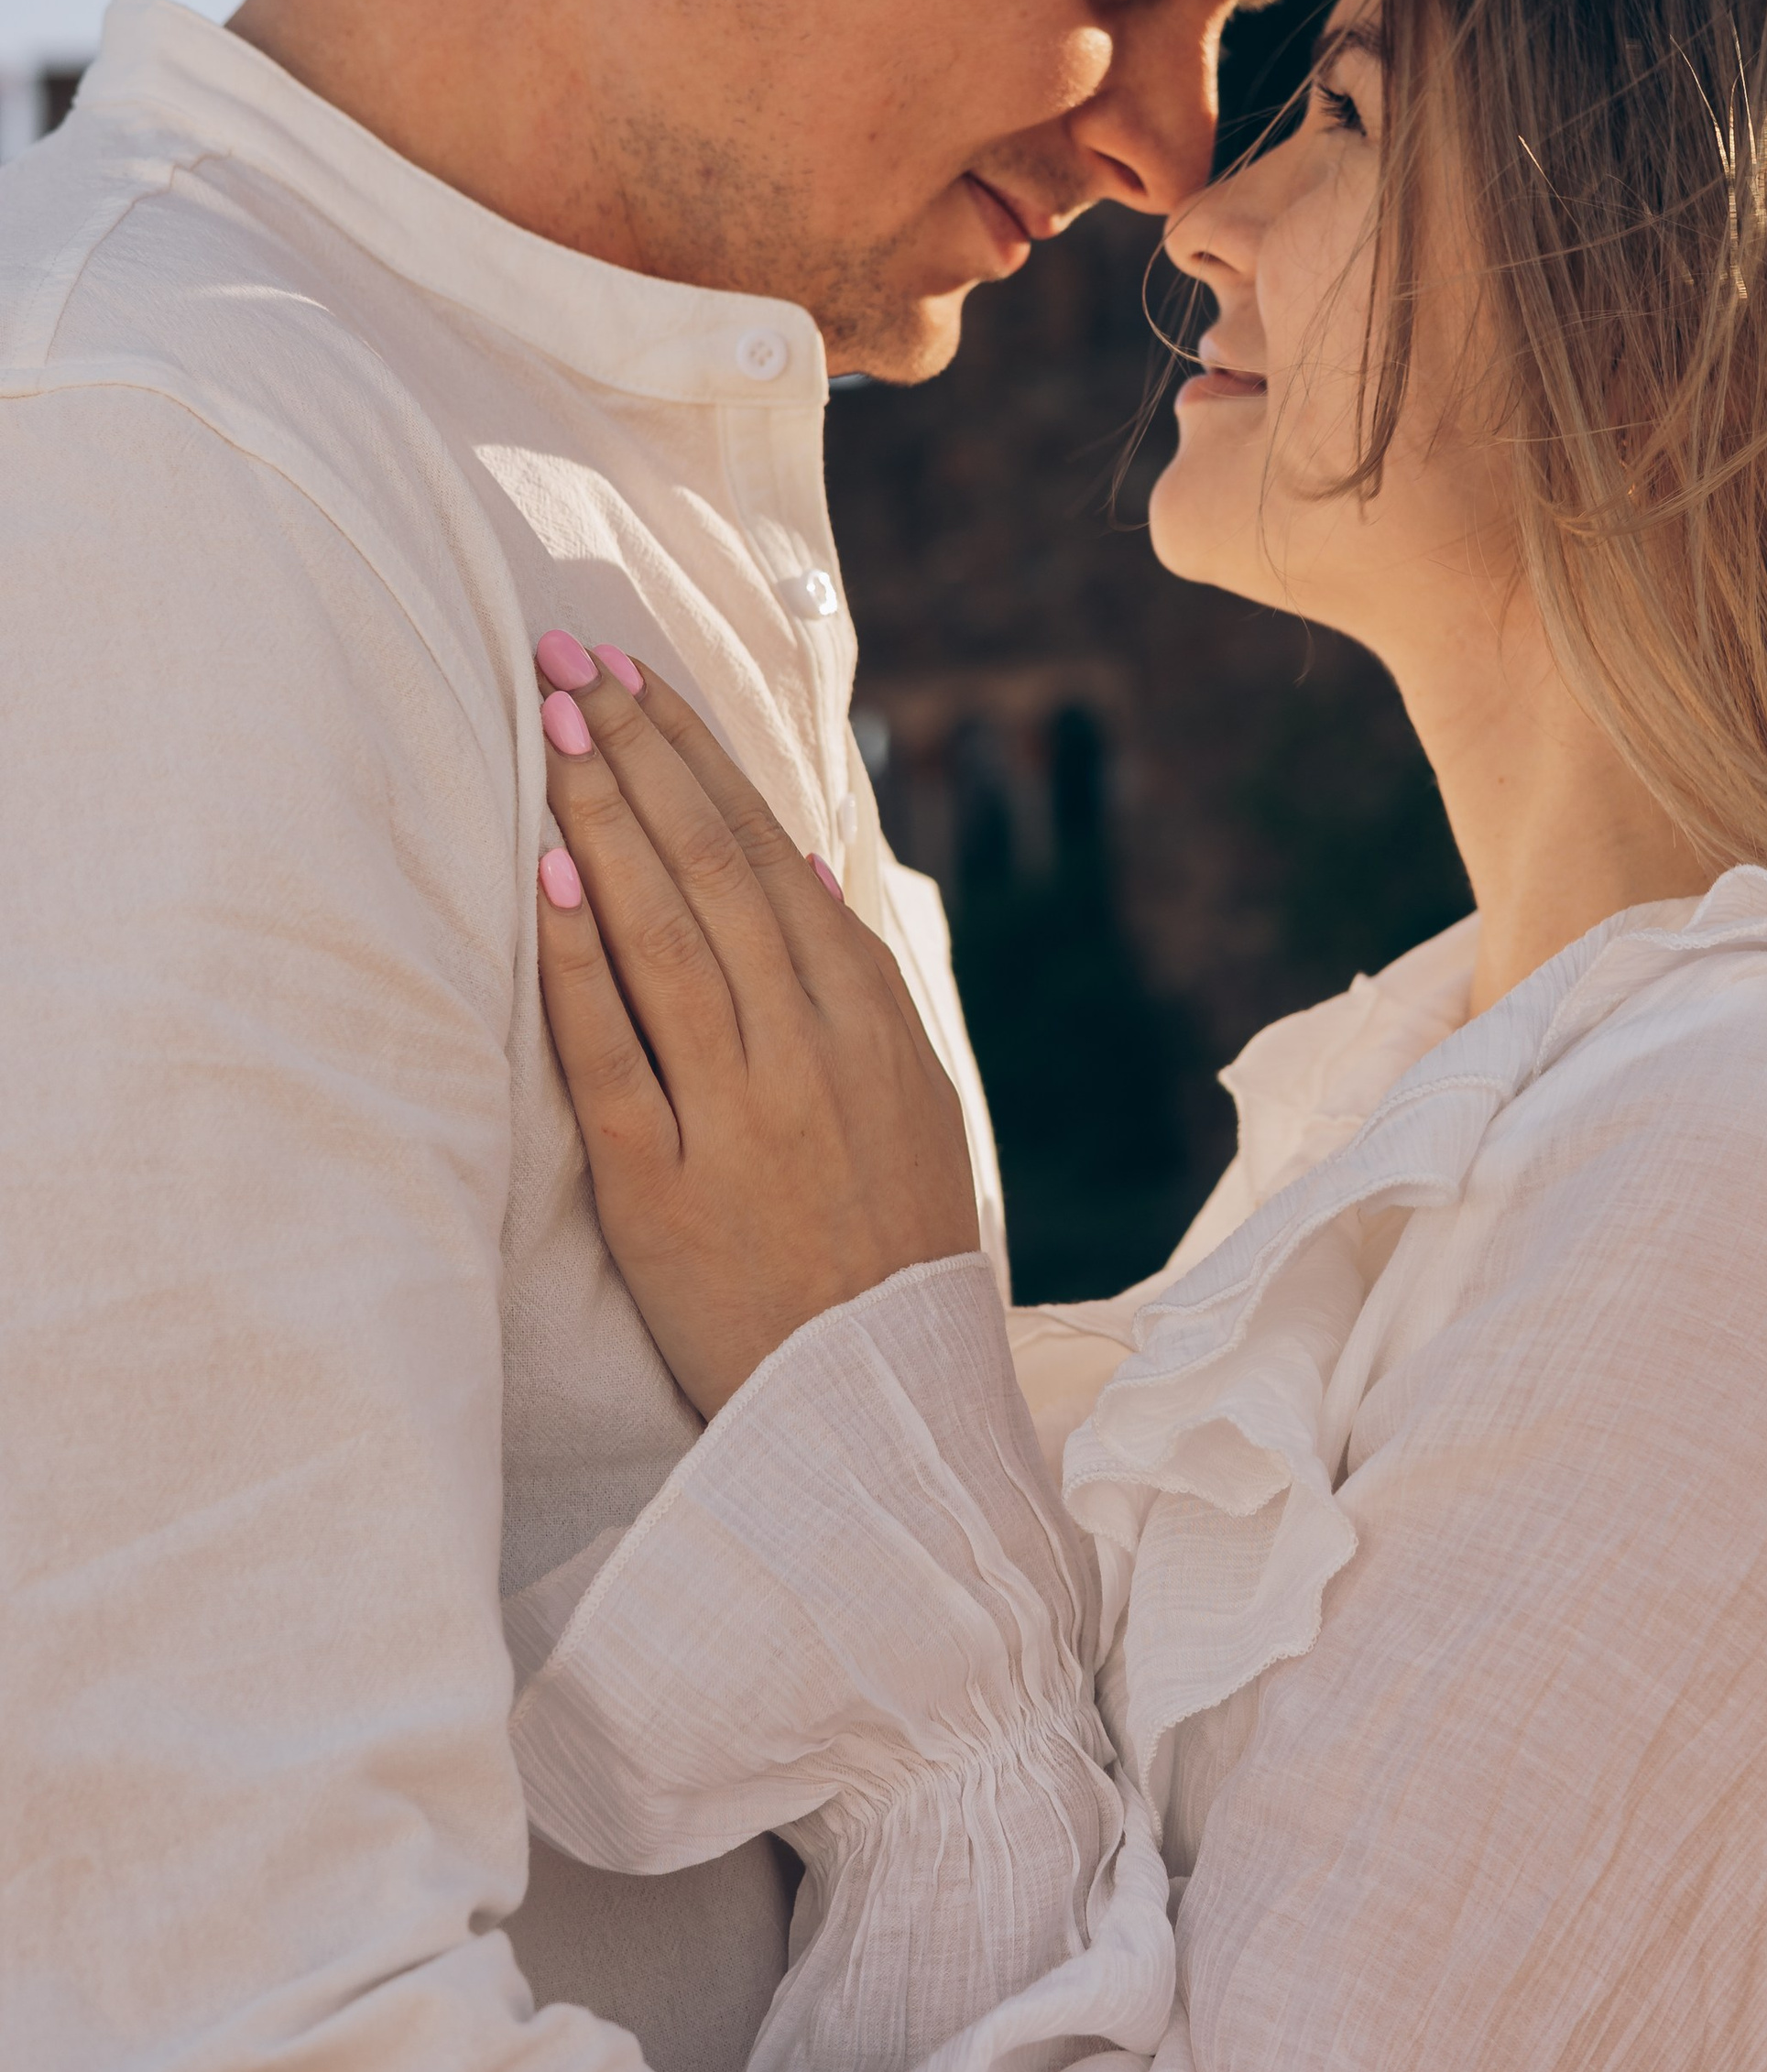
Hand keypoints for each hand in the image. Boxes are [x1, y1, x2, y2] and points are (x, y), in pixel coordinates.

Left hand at [530, 637, 979, 1415]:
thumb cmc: (888, 1246)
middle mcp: (808, 1051)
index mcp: (870, 1020)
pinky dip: (580, 963)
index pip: (771, 855)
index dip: (700, 761)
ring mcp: (738, 1116)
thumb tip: (809, 868)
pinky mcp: (662, 1190)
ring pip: (664, 937)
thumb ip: (862, 986)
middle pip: (711, 872)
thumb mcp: (915, 1102)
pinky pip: (613, 1055)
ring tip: (551, 729)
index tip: (640, 683)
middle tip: (569, 664)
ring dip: (603, 821)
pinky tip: (547, 879)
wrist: (876, 1406)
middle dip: (638, 755)